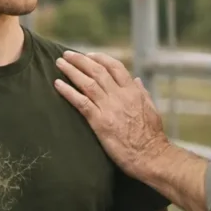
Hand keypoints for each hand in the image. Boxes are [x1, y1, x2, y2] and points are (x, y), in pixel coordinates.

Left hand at [54, 50, 169, 176]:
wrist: (150, 155)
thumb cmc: (152, 136)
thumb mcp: (151, 108)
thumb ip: (142, 92)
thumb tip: (136, 79)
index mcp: (133, 91)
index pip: (115, 67)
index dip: (100, 58)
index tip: (88, 55)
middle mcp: (120, 96)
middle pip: (97, 71)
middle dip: (80, 60)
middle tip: (67, 55)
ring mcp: (109, 108)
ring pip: (87, 83)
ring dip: (71, 71)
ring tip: (59, 63)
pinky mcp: (100, 122)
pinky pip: (81, 102)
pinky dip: (68, 91)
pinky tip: (58, 84)